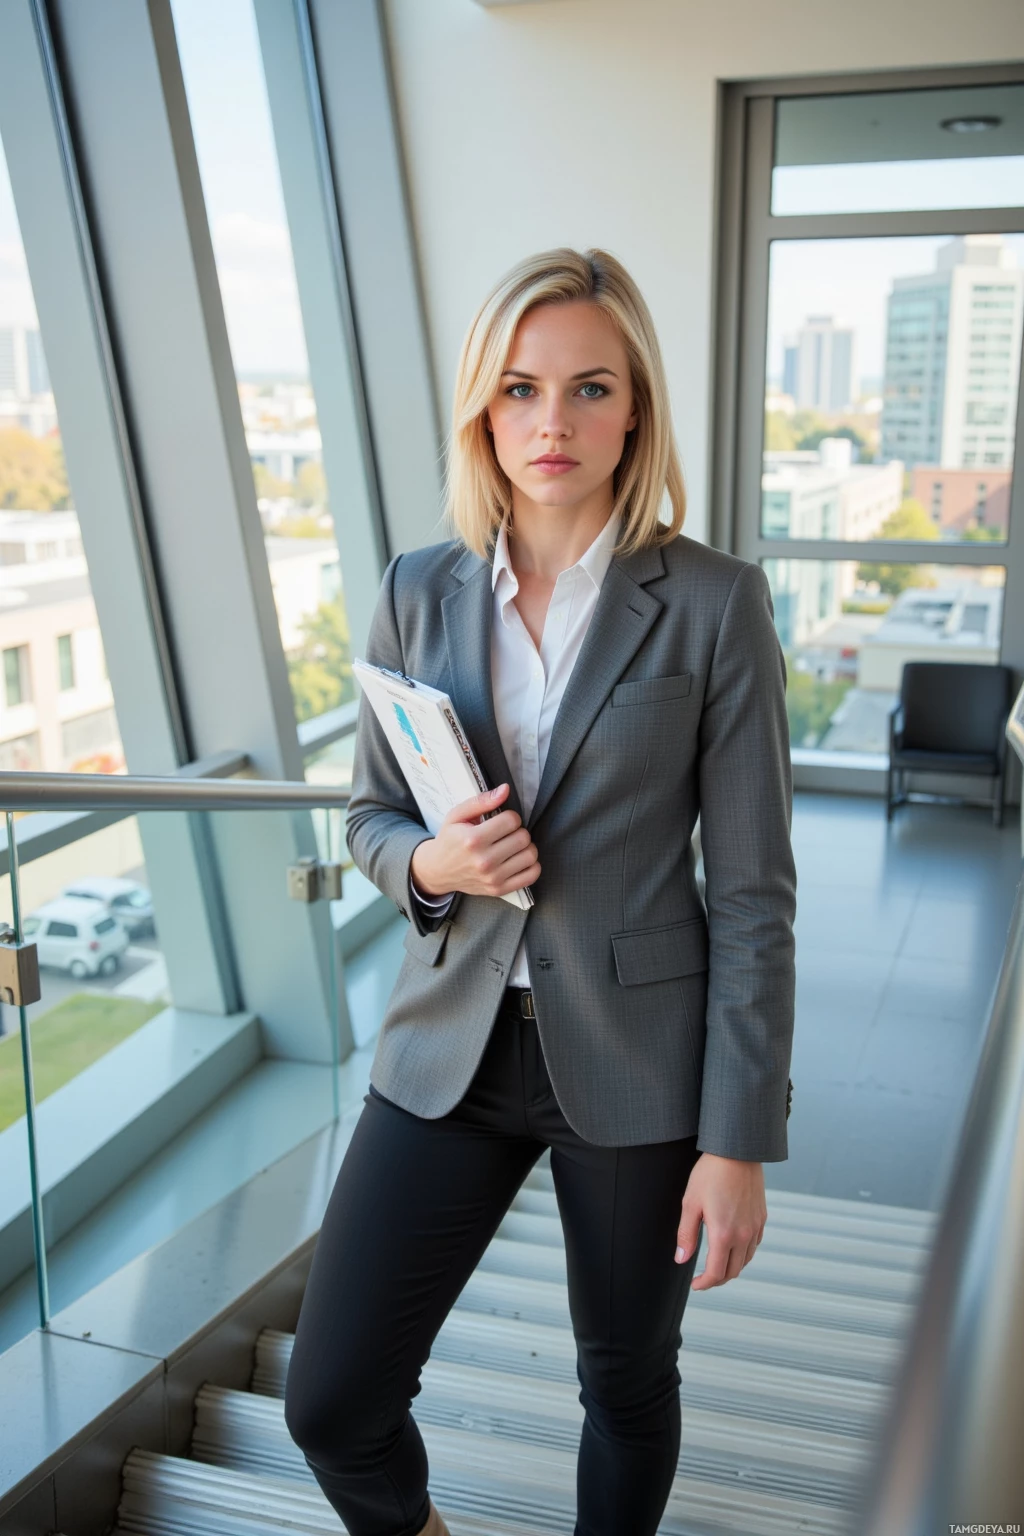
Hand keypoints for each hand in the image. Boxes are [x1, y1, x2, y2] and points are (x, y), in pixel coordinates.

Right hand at [410, 783, 540, 899]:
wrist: (438, 871)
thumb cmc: (450, 840)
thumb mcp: (457, 815)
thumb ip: (481, 801)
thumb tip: (505, 790)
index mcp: (473, 840)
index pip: (511, 820)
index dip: (509, 817)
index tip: (502, 820)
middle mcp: (484, 861)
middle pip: (523, 837)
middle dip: (518, 831)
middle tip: (506, 833)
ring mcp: (493, 878)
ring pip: (530, 855)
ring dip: (526, 847)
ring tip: (513, 846)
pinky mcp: (499, 889)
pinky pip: (531, 875)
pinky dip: (531, 865)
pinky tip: (518, 859)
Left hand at [674, 1153, 766, 1289]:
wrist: (737, 1152)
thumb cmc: (711, 1173)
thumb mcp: (690, 1203)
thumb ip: (686, 1235)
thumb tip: (681, 1259)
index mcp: (723, 1234)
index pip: (716, 1273)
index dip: (704, 1284)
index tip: (695, 1285)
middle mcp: (743, 1235)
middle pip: (733, 1272)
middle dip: (717, 1279)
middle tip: (703, 1278)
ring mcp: (755, 1227)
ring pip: (746, 1261)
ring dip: (731, 1268)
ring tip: (717, 1264)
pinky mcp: (762, 1218)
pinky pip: (754, 1246)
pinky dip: (744, 1254)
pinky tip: (733, 1247)